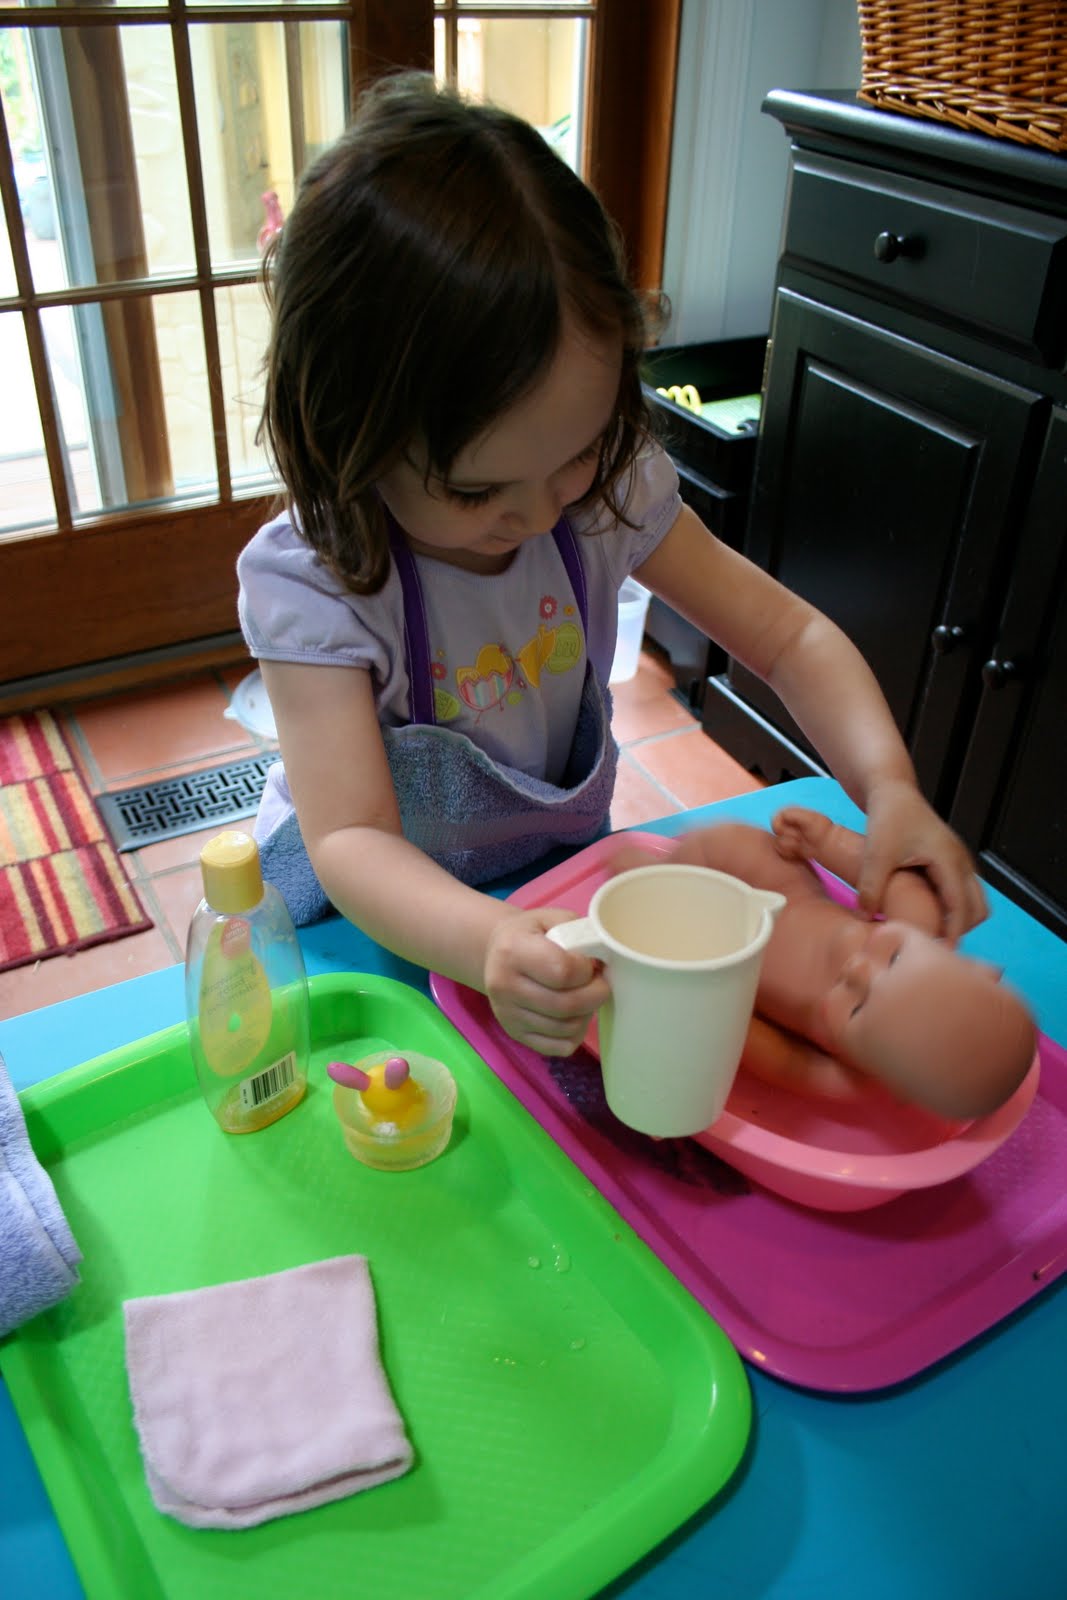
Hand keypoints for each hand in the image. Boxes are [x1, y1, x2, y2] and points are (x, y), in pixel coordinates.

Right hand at [483, 908, 609, 1055]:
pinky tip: (573, 1015)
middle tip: (599, 984)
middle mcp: (504, 985)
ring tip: (584, 996)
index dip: (587, 970)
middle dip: (595, 995)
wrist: (495, 952)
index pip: (562, 971)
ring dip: (586, 1014)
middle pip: (566, 1005)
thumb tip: (604, 963)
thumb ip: (580, 934)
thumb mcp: (553, 919)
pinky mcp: (514, 1033)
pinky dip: (575, 1034)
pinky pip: (559, 1047)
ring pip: (566, 1028)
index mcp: (513, 950)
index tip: (590, 964)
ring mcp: (507, 1014)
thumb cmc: (531, 933)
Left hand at [858, 780, 985, 940]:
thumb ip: (871, 885)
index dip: (955, 932)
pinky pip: (963, 893)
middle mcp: (961, 862)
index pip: (962, 906)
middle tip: (935, 948)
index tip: (943, 954)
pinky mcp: (951, 863)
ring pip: (973, 902)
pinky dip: (954, 909)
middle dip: (962, 929)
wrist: (893, 792)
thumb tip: (866, 916)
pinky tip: (929, 917)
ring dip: (959, 919)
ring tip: (931, 935)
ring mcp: (959, 863)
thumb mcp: (876, 852)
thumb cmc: (888, 817)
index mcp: (948, 860)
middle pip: (978, 908)